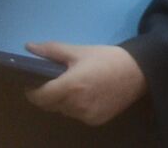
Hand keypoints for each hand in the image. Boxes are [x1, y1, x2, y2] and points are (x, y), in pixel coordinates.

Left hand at [24, 42, 148, 125]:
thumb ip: (52, 50)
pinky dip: (78, 107)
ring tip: (77, 87)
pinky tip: (89, 95)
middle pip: (50, 104)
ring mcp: (86, 115)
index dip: (33, 90)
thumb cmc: (107, 58)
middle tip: (60, 80)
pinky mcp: (96, 121)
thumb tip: (29, 46)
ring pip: (64, 110)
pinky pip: (78, 115)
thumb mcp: (80, 51)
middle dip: (50, 94)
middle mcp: (76, 105)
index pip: (39, 96)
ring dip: (64, 101)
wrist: (139, 71)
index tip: (35, 82)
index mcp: (70, 86)